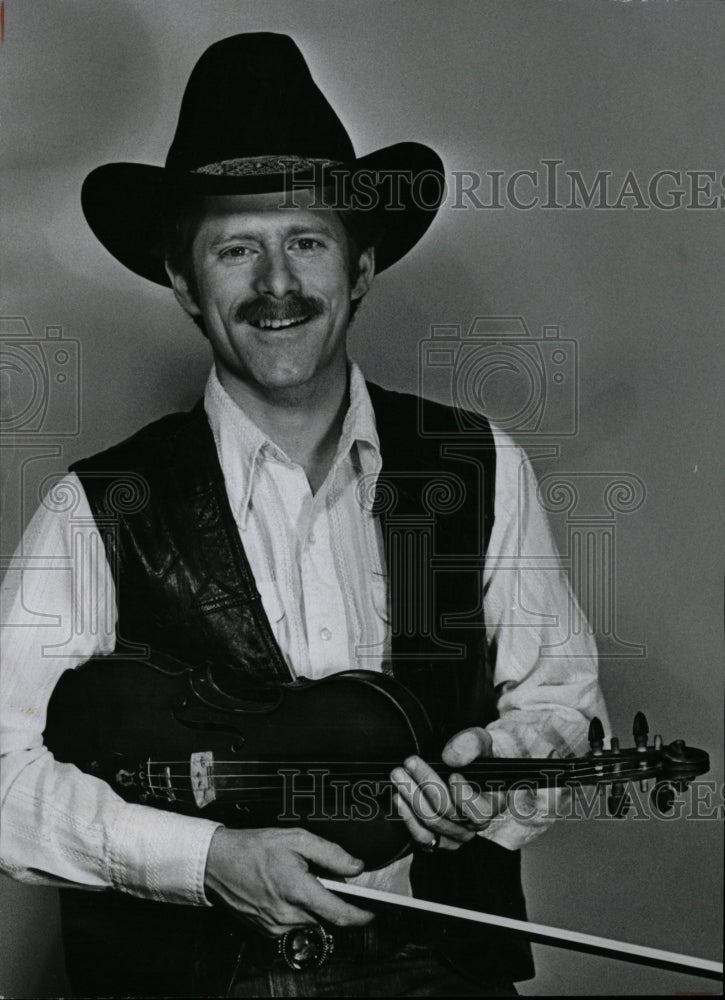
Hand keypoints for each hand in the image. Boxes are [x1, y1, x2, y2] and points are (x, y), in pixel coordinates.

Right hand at [204, 826, 373, 935]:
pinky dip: (295, 909)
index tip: (372, 912)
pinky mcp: (266, 931)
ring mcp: (275, 926)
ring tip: (295, 879)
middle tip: (318, 877)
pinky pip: (292, 923)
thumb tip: (355, 866)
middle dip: (329, 899)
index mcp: (297, 890)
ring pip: (309, 920)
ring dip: (311, 904)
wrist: (216, 863)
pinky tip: (283, 890)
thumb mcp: (296, 838)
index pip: (339, 913)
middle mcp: (287, 914)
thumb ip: (330, 853)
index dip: (360, 915)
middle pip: (325, 916)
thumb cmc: (253, 848)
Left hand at [390, 727, 506, 850]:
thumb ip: (470, 745)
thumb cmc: (477, 755)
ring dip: (411, 798)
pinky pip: (422, 837)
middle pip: (448, 812)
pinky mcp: (439, 838)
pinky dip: (407, 817)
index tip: (452, 774)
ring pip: (432, 823)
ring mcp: (456, 834)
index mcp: (492, 804)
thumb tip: (451, 758)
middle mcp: (475, 825)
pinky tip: (398, 798)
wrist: (468, 766)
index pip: (478, 810)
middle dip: (426, 784)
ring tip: (399, 776)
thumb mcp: (480, 741)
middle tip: (410, 762)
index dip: (464, 795)